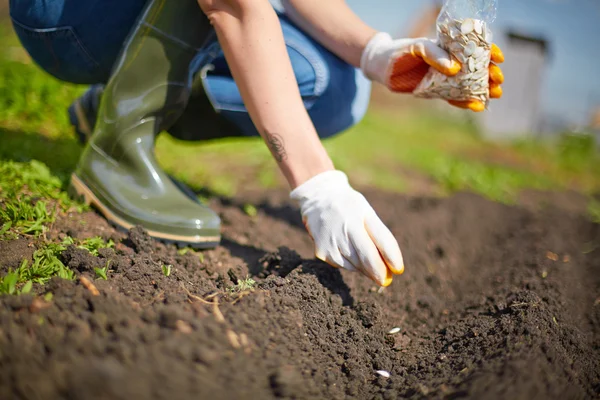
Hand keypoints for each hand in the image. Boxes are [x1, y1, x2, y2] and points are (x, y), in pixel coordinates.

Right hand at [290, 170, 403, 286]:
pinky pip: (343, 265)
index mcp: (361, 215)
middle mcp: (346, 228)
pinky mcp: (322, 252)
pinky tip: (351, 256)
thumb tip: (390, 265)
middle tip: (386, 280)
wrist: (318, 198)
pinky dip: (351, 265)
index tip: (398, 269)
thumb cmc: (349, 207)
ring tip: (368, 264)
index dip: (392, 258)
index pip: (382, 240)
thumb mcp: (367, 212)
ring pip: (356, 265)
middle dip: (379, 272)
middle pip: (368, 258)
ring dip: (365, 269)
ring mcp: (332, 241)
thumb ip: (379, 235)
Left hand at [360, 32, 504, 111]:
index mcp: (450, 47)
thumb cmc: (401, 52)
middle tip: (499, 81)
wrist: (384, 67)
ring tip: (495, 94)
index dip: (489, 52)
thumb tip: (455, 69)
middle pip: (477, 68)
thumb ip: (435, 55)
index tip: (498, 58)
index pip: (475, 48)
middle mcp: (451, 62)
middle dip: (491, 74)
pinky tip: (477, 106)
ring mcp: (445, 78)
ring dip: (483, 89)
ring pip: (469, 84)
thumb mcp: (418, 48)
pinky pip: (454, 98)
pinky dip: (466, 102)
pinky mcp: (437, 92)